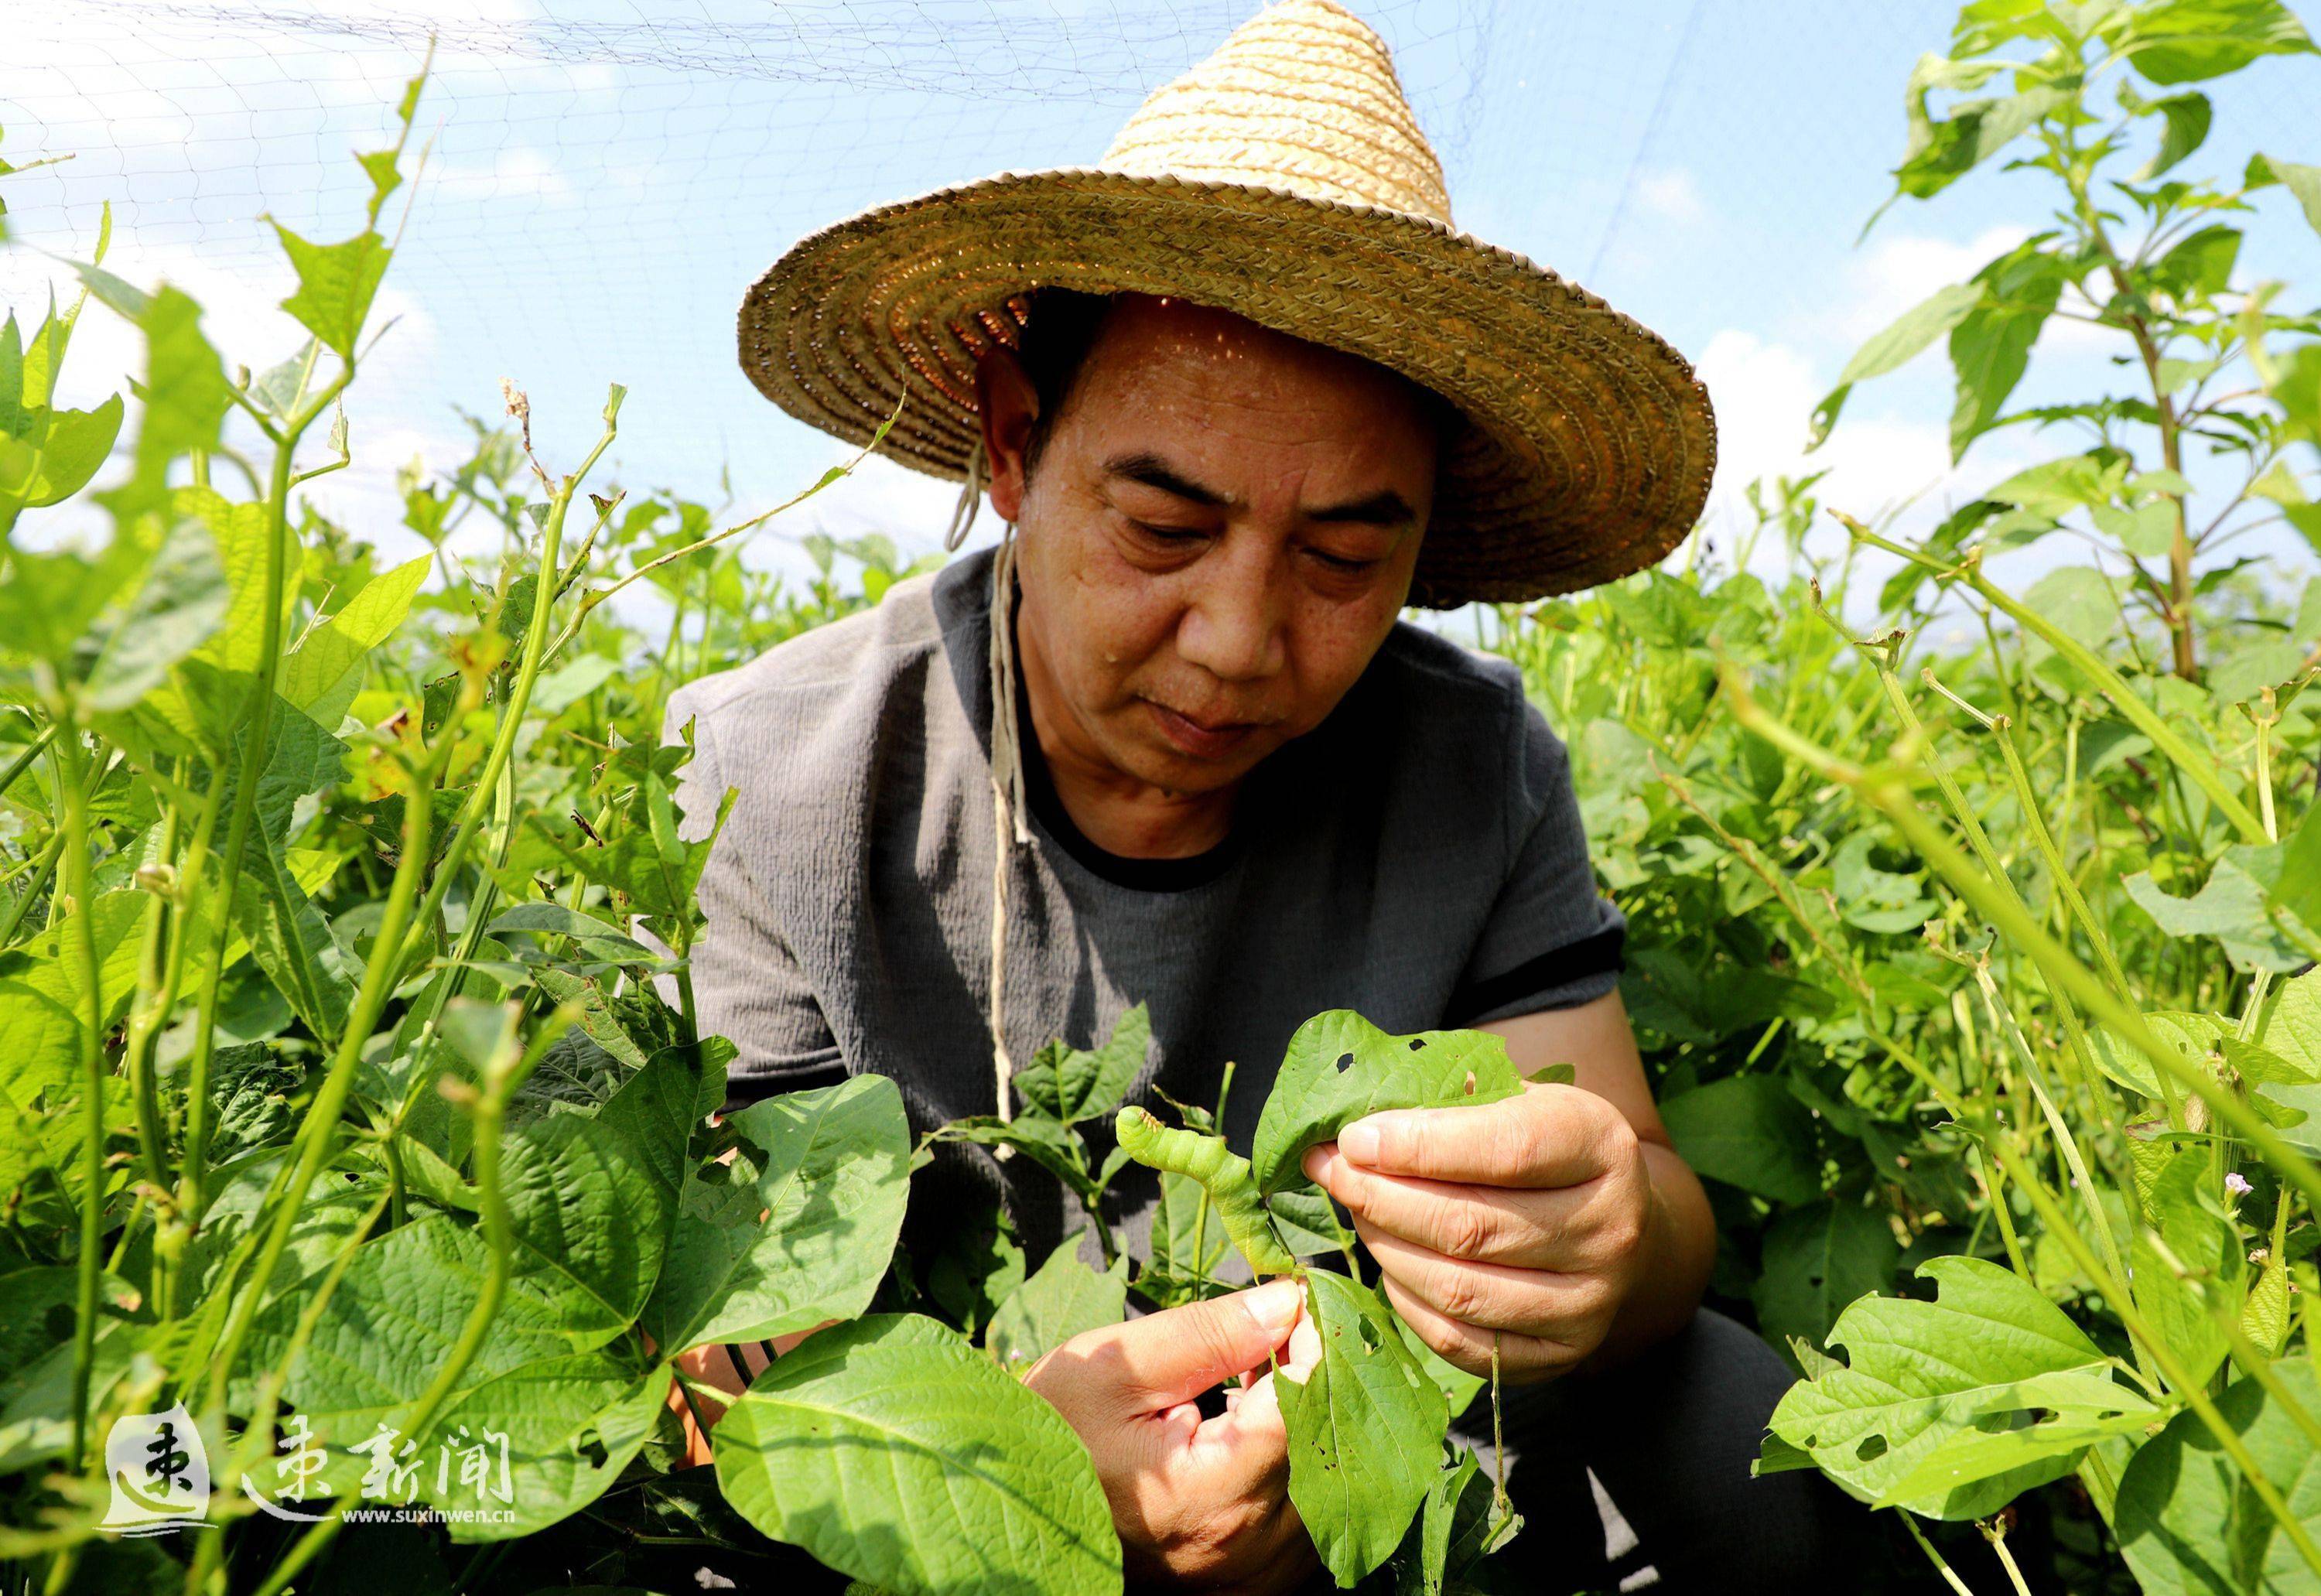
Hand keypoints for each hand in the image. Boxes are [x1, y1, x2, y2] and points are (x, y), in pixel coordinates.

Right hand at [1026, 1278, 1321, 1592]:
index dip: (1311, 1342)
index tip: (1296, 1303)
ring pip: (1331, 1490)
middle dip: (1316, 1383)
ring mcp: (1250, 1574)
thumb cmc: (1052, 1435)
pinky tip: (1259, 1440)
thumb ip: (1207, 1335)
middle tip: (1280, 1337)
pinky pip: (1311, 1526)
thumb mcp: (1113, 1368)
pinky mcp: (1249, 1585)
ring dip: (1312, 1429)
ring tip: (1261, 1387)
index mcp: (1211, 1492)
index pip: (1303, 1405)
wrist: (1016, 1509)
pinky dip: (1301, 1475)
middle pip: (1329, 1449)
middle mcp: (1244, 1546)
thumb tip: (1286, 1302)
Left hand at [1301, 1081, 1653, 1380]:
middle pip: (1470, 1225)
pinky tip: (1389, 1263)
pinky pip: (1458, 1340)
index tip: (1353, 1138)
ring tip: (1358, 1212)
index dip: (1419, 1146)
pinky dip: (1407, 1301)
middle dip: (1381, 1198)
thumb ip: (1450, 1102)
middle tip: (1332, 1172)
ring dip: (1386, 1248)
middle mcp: (1609, 1229)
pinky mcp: (1559, 1355)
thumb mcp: (1516, 1100)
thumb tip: (1362, 1124)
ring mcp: (1589, 1302)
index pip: (1506, 1149)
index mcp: (1601, 1146)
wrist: (1612, 1221)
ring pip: (1458, 1289)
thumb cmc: (1545, 1149)